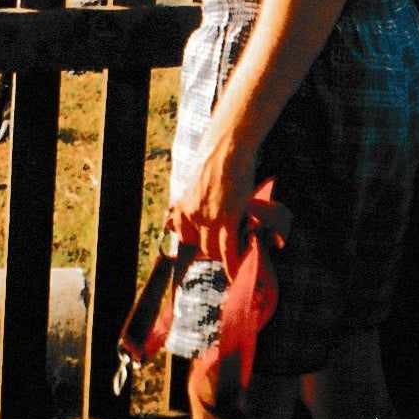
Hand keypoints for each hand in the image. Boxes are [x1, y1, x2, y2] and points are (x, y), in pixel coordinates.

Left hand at [167, 138, 258, 278]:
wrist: (228, 145)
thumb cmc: (215, 157)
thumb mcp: (196, 179)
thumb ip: (196, 197)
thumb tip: (198, 207)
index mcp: (183, 203)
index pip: (183, 235)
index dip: (197, 242)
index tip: (206, 246)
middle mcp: (191, 213)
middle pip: (199, 245)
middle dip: (212, 251)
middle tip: (226, 250)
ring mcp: (208, 217)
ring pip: (213, 250)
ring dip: (224, 257)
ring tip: (236, 261)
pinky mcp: (227, 217)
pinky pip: (227, 248)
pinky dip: (232, 263)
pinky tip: (235, 272)